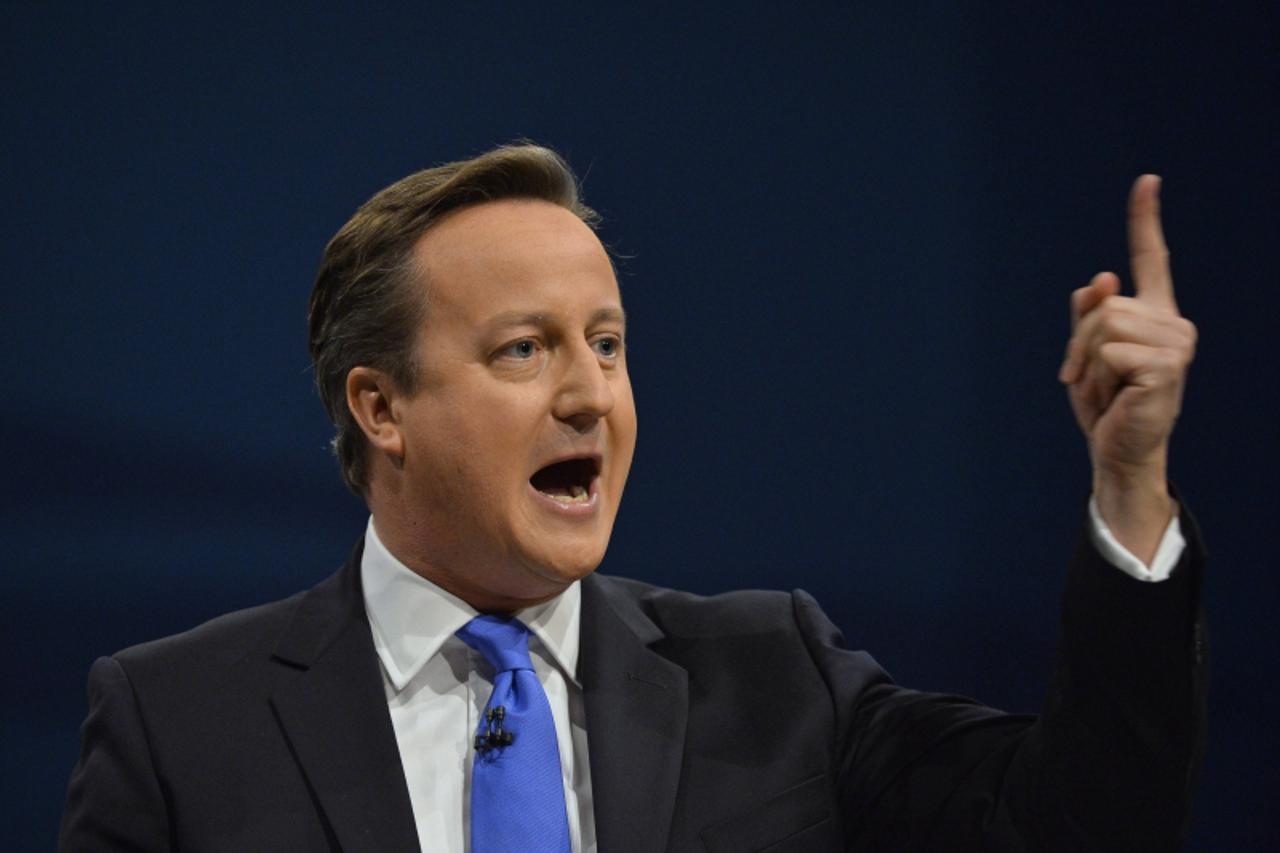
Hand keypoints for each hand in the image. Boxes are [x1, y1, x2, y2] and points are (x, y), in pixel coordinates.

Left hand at [1059, 175, 1196, 560]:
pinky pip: (1109, 352)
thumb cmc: (1105, 404)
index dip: (1146, 219)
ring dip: (1087, 362)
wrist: (1119, 450)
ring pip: (1104, 325)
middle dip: (1080, 343)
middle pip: (1104, 305)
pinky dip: (1096, 377)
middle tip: (1088, 378)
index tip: (1147, 180)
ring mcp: (1176, 344)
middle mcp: (1173, 322)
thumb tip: (1103, 278)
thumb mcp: (1085, 354)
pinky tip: (1114, 397)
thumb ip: (1089, 314)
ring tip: (1103, 389)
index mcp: (1154, 314)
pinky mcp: (1168, 366)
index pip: (1151, 259)